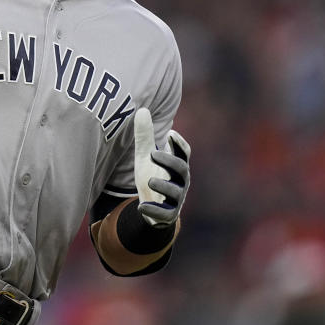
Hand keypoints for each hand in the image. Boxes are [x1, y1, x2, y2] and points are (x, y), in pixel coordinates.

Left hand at [133, 108, 190, 226]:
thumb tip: (142, 110)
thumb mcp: (146, 157)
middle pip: (181, 169)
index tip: (169, 134)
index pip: (184, 153)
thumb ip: (144, 136)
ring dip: (163, 185)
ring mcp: (176, 198)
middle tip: (153, 154)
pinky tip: (141, 206)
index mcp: (178, 165)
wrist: (152, 208)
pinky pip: (165, 213)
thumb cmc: (153, 176)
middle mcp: (181, 181)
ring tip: (148, 181)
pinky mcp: (169, 214)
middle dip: (169, 161)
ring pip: (175, 192)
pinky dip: (154, 210)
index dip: (179, 144)